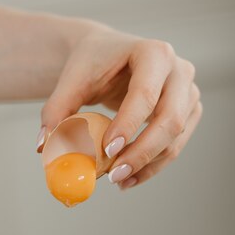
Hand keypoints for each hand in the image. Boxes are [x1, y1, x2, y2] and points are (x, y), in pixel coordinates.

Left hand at [39, 26, 201, 187]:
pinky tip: (129, 178)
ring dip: (148, 165)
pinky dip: (153, 165)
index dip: (128, 126)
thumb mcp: (71, 80)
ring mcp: (189, 92)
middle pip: (169, 120)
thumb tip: (45, 146)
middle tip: (113, 176)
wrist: (110, 55)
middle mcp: (179, 70)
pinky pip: (176, 145)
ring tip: (117, 181)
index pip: (145, 94)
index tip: (107, 152)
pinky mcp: (190, 112)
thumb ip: (56, 110)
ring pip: (175, 138)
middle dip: (141, 152)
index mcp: (154, 53)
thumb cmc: (92, 64)